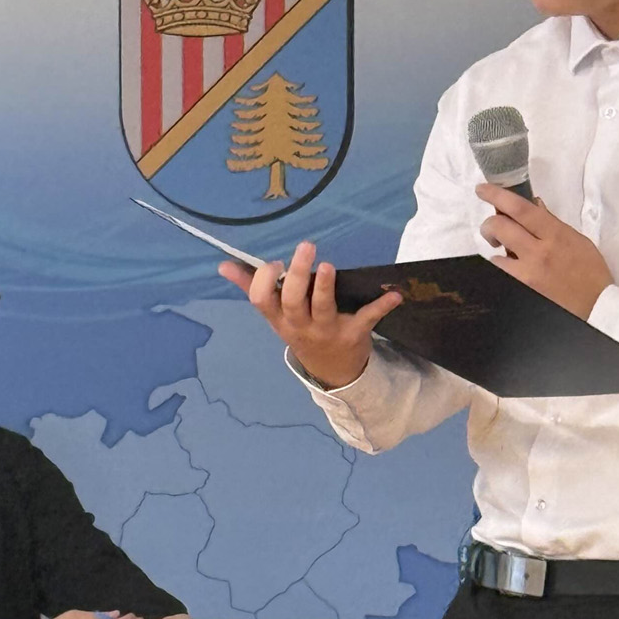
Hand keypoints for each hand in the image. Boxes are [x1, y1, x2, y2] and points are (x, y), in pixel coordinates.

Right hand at [217, 241, 401, 390]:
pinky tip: (395, 294)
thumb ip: (251, 287)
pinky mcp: (354, 333)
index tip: (275, 264)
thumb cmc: (301, 331)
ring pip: (322, 307)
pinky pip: (367, 318)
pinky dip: (382, 306)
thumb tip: (223, 265)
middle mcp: (300, 324)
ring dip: (325, 287)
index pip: (261, 300)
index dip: (264, 281)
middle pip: (293, 300)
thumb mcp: (275, 316)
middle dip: (298, 274)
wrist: (333, 371)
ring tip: (327, 267)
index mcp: (279, 318)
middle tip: (305, 247)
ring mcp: (327, 330)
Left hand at [476, 185, 613, 318]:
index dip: (497, 195)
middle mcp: (538, 252)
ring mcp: (528, 274)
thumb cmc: (590, 271)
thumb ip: (552, 223)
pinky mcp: (522, 290)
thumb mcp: (577, 240)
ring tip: (507, 252)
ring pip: (495, 255)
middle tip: (493, 228)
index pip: (521, 209)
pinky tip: (511, 266)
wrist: (597, 305)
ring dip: (496, 249)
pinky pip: (502, 273)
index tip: (482, 190)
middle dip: (489, 224)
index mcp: (555, 234)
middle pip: (500, 227)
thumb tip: (533, 205)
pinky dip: (502, 266)